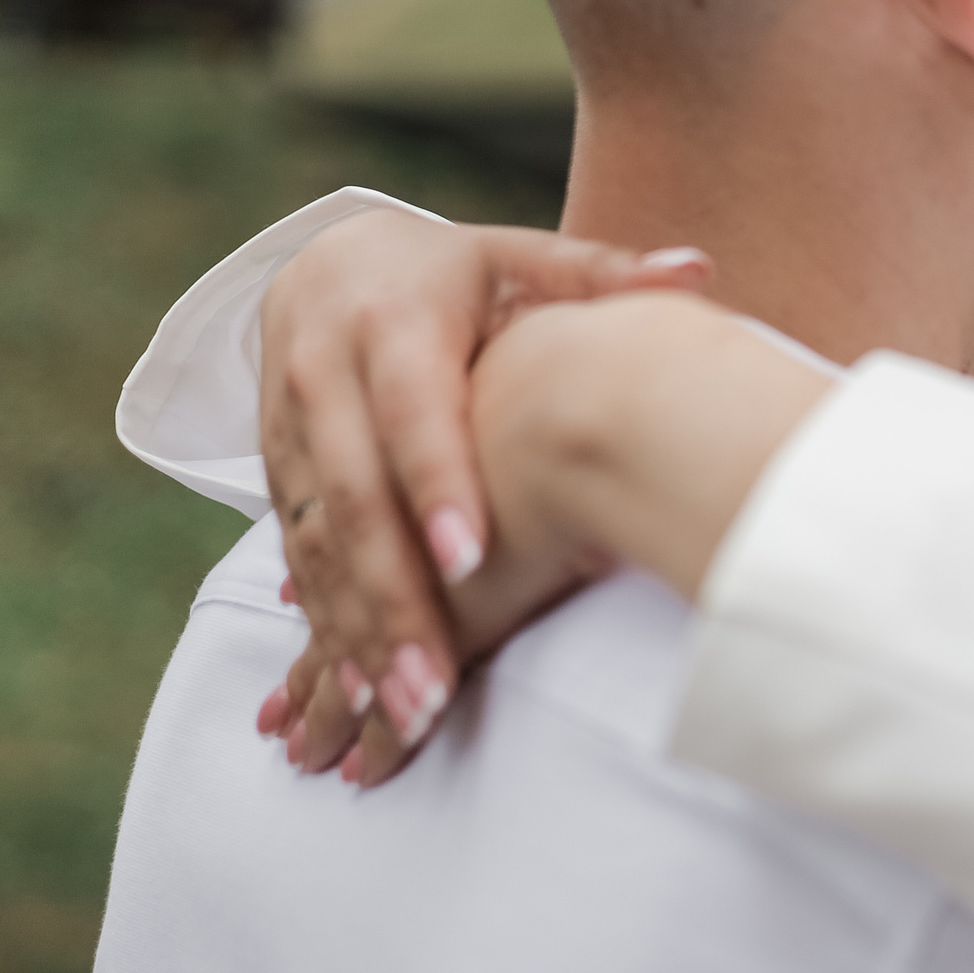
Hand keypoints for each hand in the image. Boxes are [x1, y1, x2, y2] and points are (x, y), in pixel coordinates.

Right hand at [258, 208, 711, 775]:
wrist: (335, 261)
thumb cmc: (459, 272)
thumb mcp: (521, 259)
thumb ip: (602, 274)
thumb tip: (698, 270)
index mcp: (393, 322)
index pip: (414, 412)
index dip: (437, 484)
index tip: (472, 560)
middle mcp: (326, 374)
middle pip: (355, 499)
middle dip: (392, 599)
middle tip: (433, 686)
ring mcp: (291, 429)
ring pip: (316, 543)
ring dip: (354, 633)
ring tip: (401, 712)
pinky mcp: (275, 470)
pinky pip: (297, 557)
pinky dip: (326, 626)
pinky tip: (358, 692)